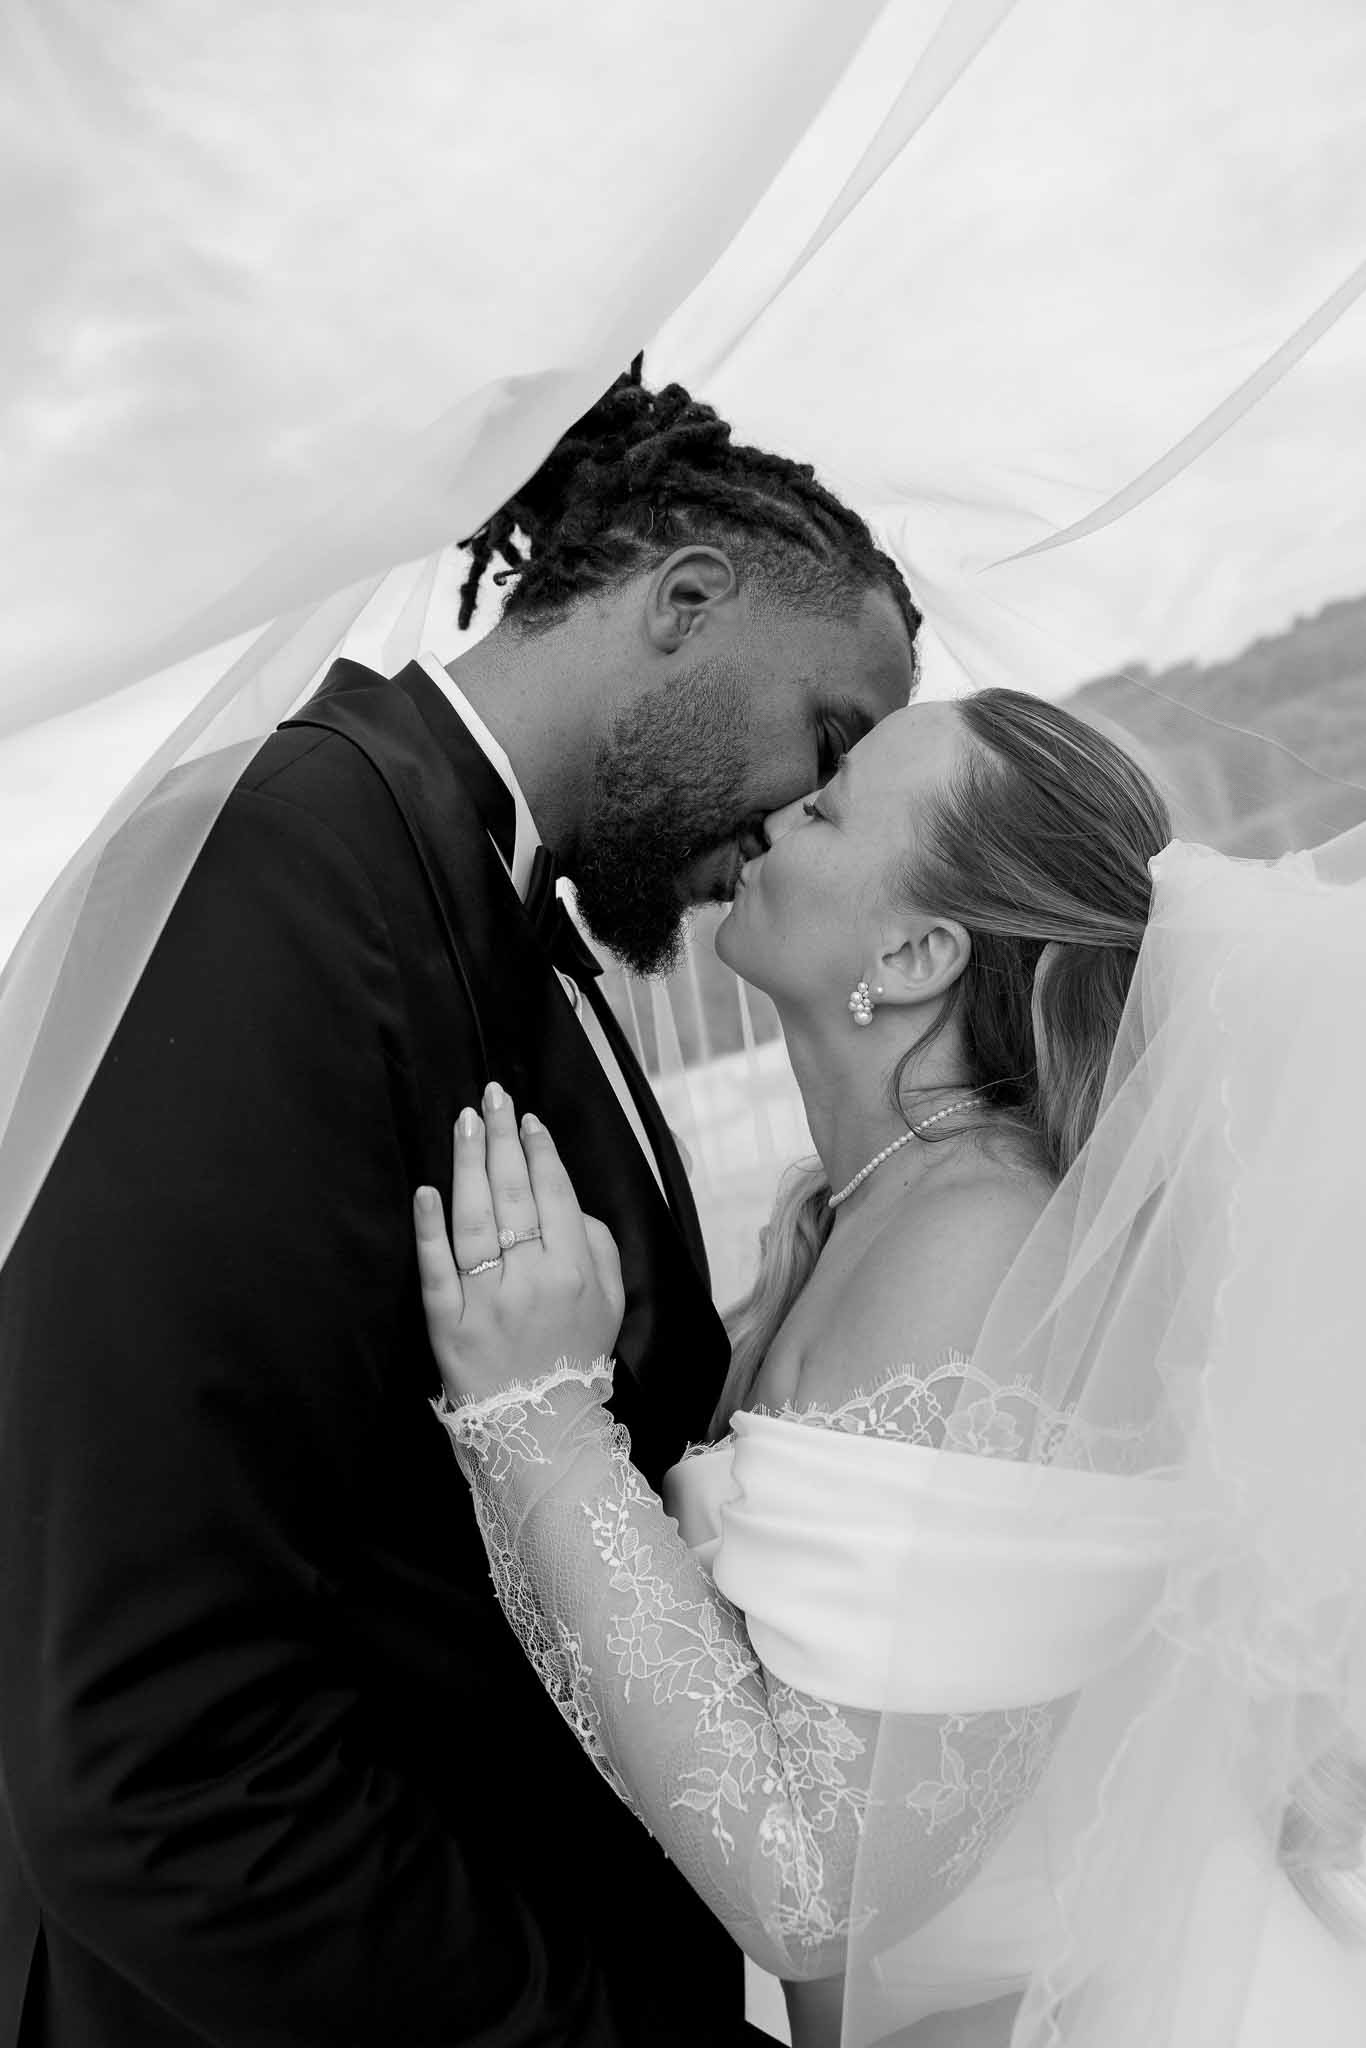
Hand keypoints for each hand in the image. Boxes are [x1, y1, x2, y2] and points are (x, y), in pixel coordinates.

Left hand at [413, 1083, 624, 1409]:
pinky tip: (428, 1190)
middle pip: (513, 1195)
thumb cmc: (576, 1355)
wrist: (541, 1428)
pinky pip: (437, 1268)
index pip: (554, 1196)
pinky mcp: (449, 1323)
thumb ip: (599, 1245)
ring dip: (468, 1164)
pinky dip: (430, 1227)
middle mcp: (531, 1280)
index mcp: (574, 1271)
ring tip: (465, 1122)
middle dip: (502, 1138)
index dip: (540, 1152)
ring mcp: (487, 1301)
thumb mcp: (613, 1302)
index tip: (528, 1120)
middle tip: (492, 1097)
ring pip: (475, 1220)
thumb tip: (569, 1200)